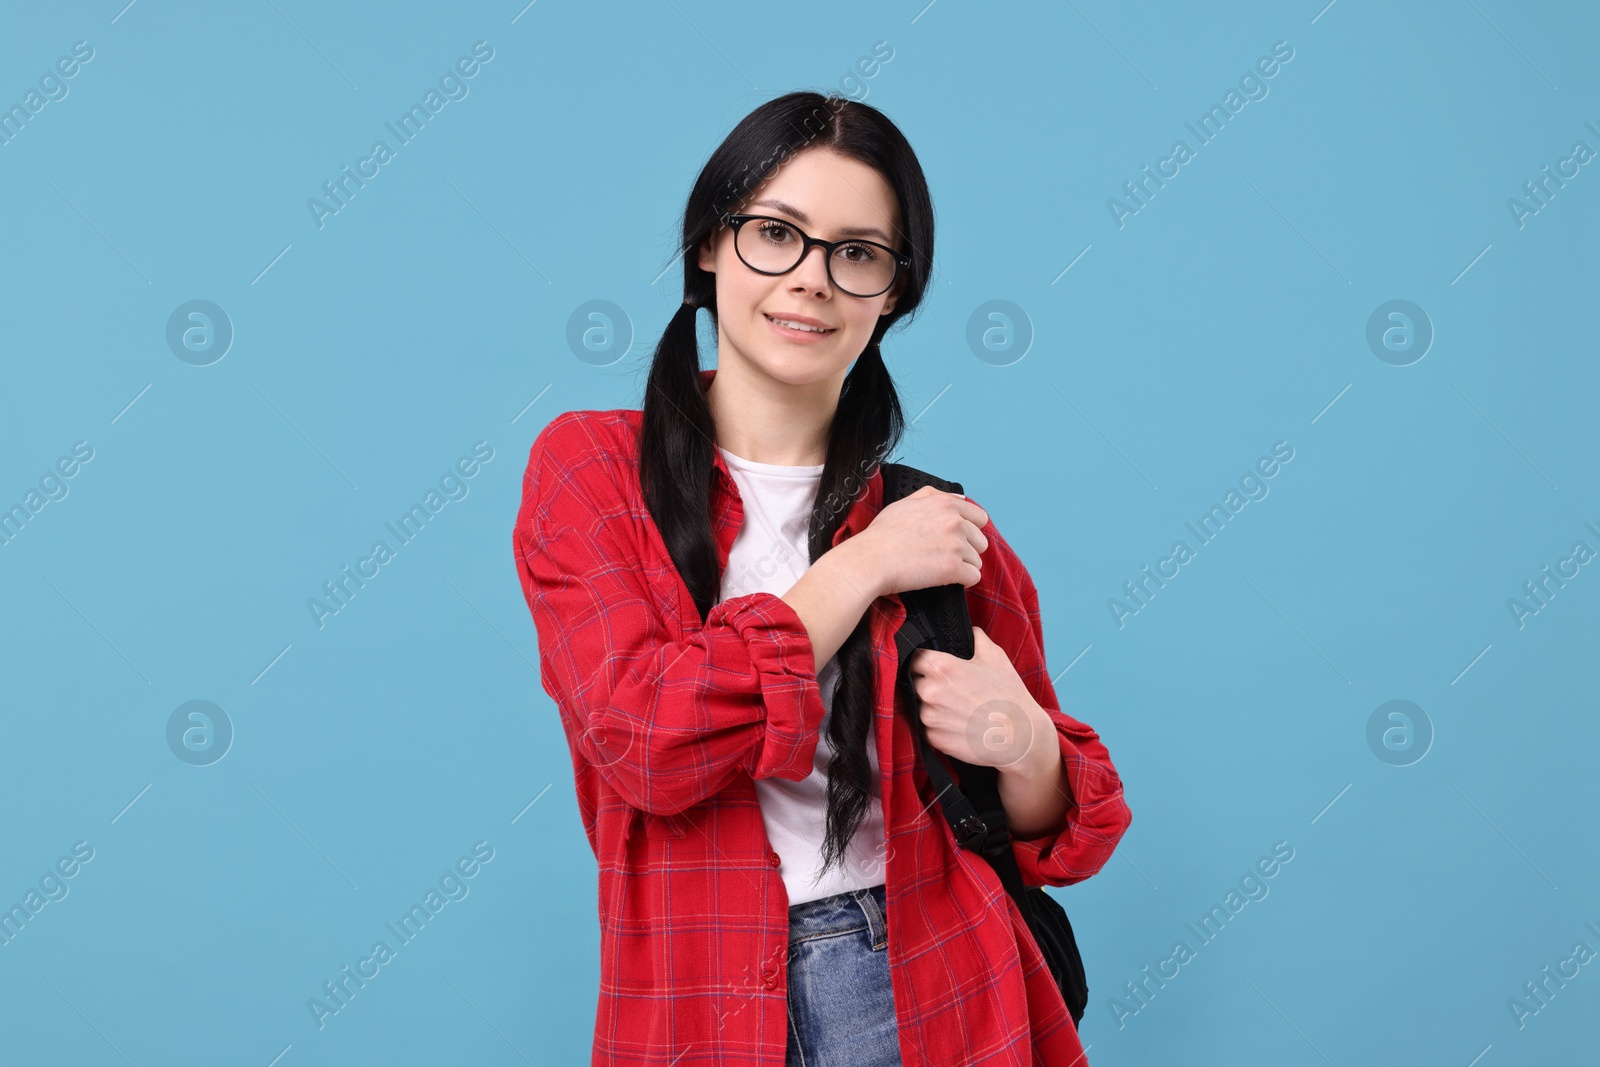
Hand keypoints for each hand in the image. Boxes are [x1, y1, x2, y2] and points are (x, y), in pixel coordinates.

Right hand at [848, 485, 988, 599]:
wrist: (870, 560)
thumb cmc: (882, 535)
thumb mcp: (905, 503)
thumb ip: (934, 496)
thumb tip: (960, 498)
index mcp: (945, 504)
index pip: (979, 518)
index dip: (969, 531)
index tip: (954, 540)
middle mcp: (955, 522)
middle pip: (980, 542)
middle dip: (966, 551)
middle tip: (941, 556)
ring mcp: (955, 545)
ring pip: (977, 561)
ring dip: (961, 567)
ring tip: (937, 568)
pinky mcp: (953, 569)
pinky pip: (973, 578)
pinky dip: (962, 582)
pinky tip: (943, 579)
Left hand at [907, 626, 1053, 772]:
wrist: (1020, 737)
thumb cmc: (1009, 695)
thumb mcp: (996, 657)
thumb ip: (976, 639)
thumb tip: (970, 631)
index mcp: (940, 667)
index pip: (913, 658)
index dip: (922, 661)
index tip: (933, 666)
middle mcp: (929, 692)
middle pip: (914, 683)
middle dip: (927, 684)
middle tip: (951, 689)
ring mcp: (929, 718)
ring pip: (920, 706)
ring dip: (932, 706)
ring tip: (957, 708)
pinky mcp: (933, 739)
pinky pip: (927, 728)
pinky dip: (939, 726)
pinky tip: (958, 724)